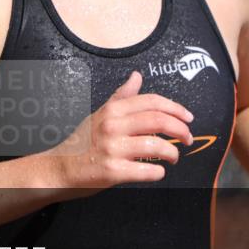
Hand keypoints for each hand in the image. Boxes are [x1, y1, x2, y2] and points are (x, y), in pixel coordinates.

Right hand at [46, 70, 194, 190]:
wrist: (60, 168)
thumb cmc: (82, 143)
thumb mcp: (101, 114)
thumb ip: (122, 96)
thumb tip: (137, 76)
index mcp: (113, 110)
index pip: (152, 102)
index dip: (175, 108)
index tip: (188, 117)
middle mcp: (113, 126)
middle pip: (158, 120)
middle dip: (180, 129)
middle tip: (187, 138)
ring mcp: (113, 149)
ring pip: (157, 146)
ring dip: (172, 152)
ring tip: (173, 156)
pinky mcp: (113, 171)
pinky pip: (147, 170)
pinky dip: (158, 172)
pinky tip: (157, 171)